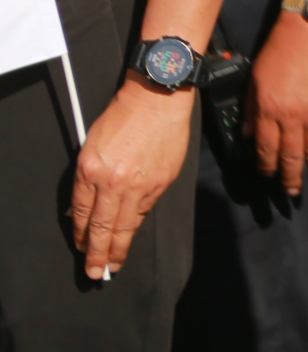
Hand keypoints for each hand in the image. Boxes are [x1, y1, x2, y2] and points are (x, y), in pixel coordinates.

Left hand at [69, 78, 194, 279]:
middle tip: (95, 272)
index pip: (81, 214)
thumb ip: (88, 177)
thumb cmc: (123, 117)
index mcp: (90, 171)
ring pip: (126, 225)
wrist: (157, 100)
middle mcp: (113, 182)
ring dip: (119, 248)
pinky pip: (145, 210)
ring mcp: (139, 185)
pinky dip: (137, 224)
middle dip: (97, 253)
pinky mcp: (161, 183)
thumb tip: (86, 206)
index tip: (80, 247)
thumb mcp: (91, 145)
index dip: (80, 235)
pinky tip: (132, 233)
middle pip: (102, 228)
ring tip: (115, 263)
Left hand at [249, 14, 307, 194]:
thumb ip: (252, 109)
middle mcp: (294, 117)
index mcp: (271, 111)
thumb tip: (250, 133)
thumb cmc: (280, 51)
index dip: (268, 165)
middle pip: (292, 155)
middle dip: (291, 176)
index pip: (267, 148)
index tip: (269, 175)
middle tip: (292, 190)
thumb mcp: (256, 79)